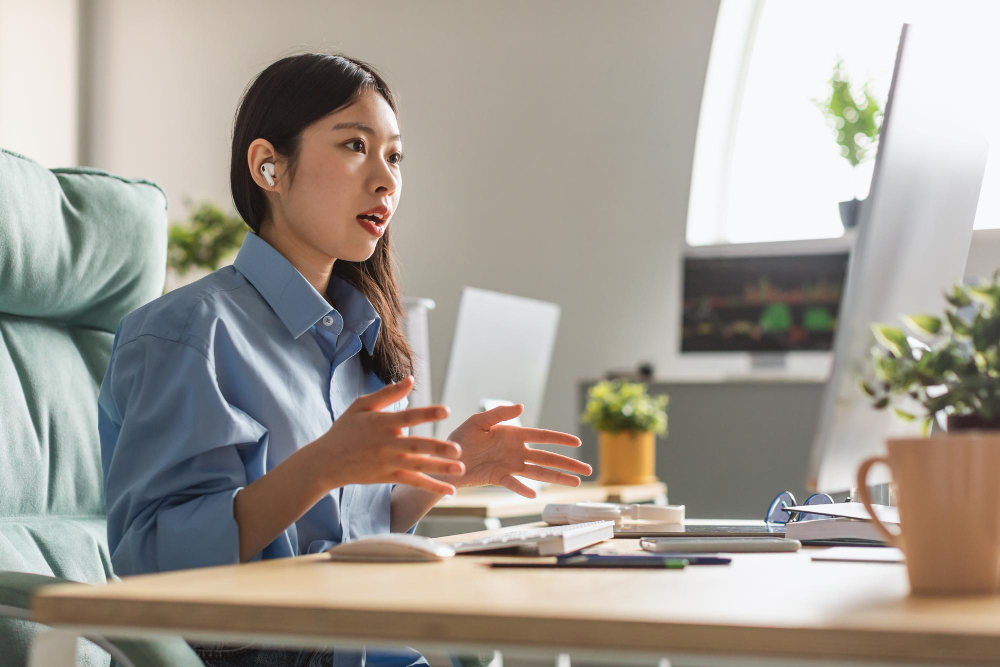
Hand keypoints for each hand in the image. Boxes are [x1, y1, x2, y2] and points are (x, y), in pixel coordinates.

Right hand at [316, 376, 463, 494]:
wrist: (326, 461)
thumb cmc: (346, 429)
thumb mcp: (362, 406)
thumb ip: (387, 394)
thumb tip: (411, 379)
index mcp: (381, 422)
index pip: (408, 417)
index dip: (427, 413)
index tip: (446, 411)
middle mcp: (386, 443)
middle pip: (416, 445)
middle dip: (437, 448)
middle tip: (457, 449)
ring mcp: (388, 462)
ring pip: (417, 466)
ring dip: (440, 469)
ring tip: (460, 469)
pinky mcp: (388, 477)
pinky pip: (413, 482)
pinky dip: (432, 486)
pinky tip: (450, 490)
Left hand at [445, 404, 592, 497]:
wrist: (445, 459)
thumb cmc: (461, 436)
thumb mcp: (478, 421)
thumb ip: (499, 413)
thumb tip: (521, 405)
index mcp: (513, 434)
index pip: (542, 436)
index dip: (560, 439)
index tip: (577, 443)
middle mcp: (515, 451)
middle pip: (547, 457)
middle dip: (568, 463)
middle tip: (587, 470)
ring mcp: (509, 465)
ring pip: (538, 472)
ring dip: (556, 477)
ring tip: (575, 483)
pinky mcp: (498, 478)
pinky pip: (514, 484)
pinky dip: (523, 489)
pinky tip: (534, 495)